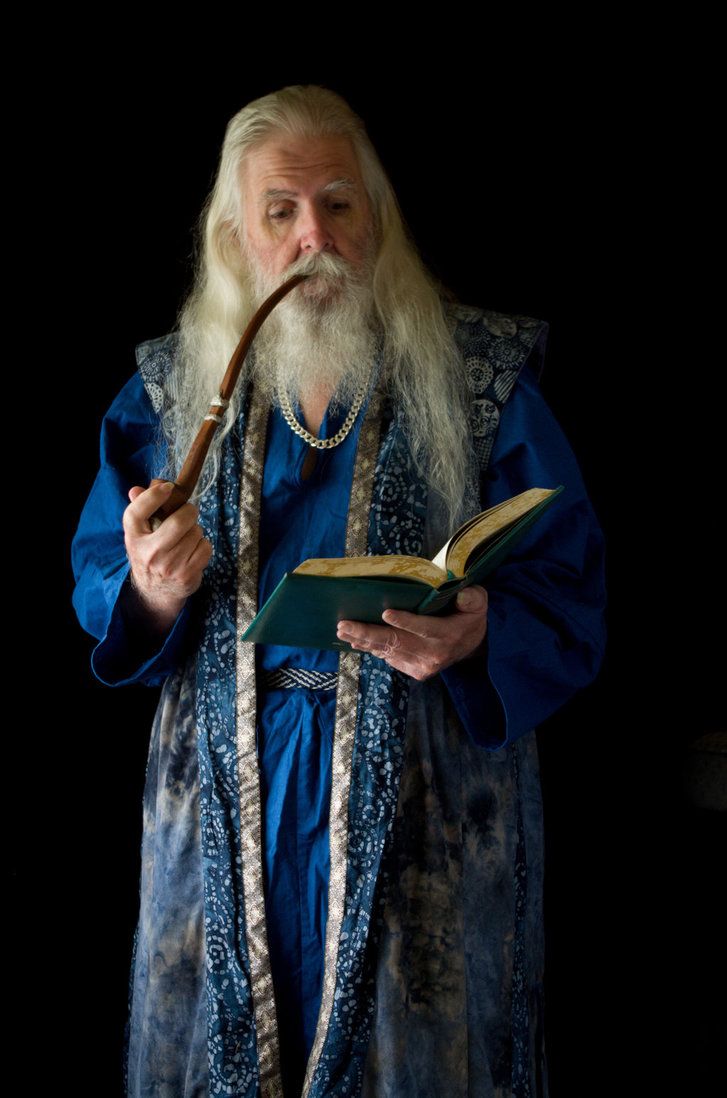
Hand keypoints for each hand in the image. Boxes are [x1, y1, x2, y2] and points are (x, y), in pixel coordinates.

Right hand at [122, 481, 212, 630]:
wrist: (154, 591)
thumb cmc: (150, 554)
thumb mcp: (139, 535)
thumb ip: (139, 510)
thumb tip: (136, 489)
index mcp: (133, 538)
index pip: (137, 512)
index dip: (153, 496)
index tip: (168, 488)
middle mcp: (149, 553)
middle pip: (179, 521)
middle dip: (189, 512)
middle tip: (188, 513)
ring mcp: (169, 566)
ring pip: (195, 533)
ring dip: (195, 531)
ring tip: (186, 538)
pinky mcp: (186, 575)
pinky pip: (205, 547)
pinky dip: (203, 545)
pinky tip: (193, 550)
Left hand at [336, 585, 487, 681]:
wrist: (474, 646)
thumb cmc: (469, 617)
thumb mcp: (478, 602)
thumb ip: (471, 598)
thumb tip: (460, 595)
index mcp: (447, 634)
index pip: (424, 628)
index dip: (404, 621)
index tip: (385, 612)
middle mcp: (433, 653)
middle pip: (397, 642)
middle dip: (368, 632)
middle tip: (345, 625)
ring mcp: (423, 666)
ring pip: (388, 652)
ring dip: (363, 641)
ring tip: (343, 631)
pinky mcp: (416, 671)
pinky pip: (390, 659)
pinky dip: (372, 649)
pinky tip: (356, 641)